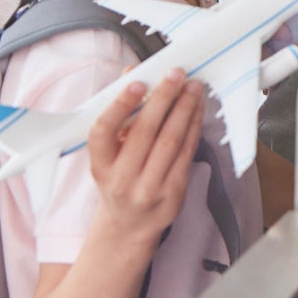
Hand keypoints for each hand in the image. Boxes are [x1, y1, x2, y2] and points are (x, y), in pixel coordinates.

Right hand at [86, 69, 204, 243]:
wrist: (129, 225)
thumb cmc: (119, 180)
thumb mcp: (109, 153)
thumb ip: (120, 114)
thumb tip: (132, 73)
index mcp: (100, 166)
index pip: (103, 132)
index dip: (120, 105)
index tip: (137, 82)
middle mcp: (122, 179)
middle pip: (145, 132)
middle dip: (163, 98)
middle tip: (176, 74)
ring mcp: (148, 189)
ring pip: (170, 141)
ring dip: (184, 109)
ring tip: (192, 87)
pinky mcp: (173, 193)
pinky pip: (186, 153)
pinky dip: (193, 127)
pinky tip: (197, 110)